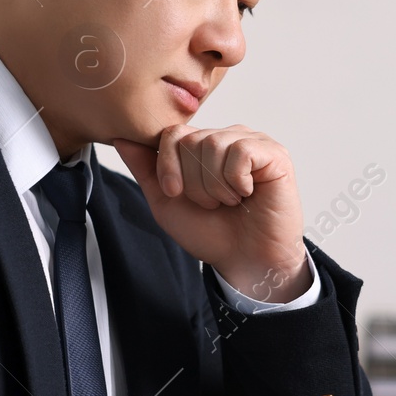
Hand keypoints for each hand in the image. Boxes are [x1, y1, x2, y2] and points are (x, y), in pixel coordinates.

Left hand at [112, 125, 311, 303]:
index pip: (172, 133)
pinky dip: (237, 182)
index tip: (176, 194)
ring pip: (214, 145)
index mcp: (203, 145)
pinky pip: (240, 152)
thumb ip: (145, 169)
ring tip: (231, 201)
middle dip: (194, 183)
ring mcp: (252, 142)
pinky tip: (248, 194)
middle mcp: (228, 137)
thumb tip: (121, 137)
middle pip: (191, 141)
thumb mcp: (166, 203)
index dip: (168, 166)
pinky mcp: (274, 154)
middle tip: (213, 203)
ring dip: (216, 187)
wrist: (245, 261)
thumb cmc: (210, 233)